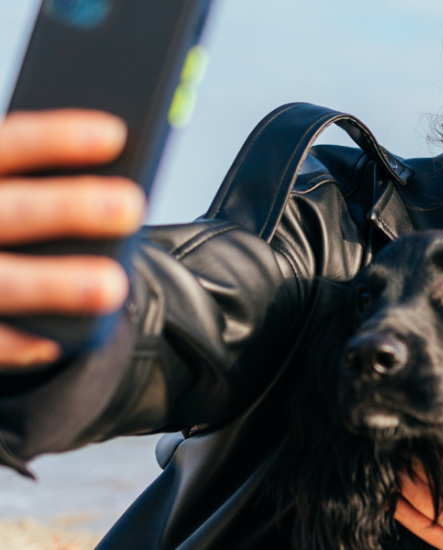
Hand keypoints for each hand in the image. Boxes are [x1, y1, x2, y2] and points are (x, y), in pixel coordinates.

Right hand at [0, 110, 144, 367]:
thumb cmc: (11, 219)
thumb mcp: (19, 190)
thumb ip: (54, 182)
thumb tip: (123, 177)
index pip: (9, 144)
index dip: (57, 138)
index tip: (115, 133)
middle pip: (9, 211)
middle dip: (68, 208)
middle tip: (130, 206)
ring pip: (2, 281)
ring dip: (55, 283)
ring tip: (113, 285)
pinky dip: (19, 342)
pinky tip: (56, 342)